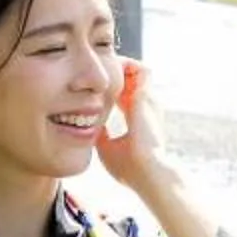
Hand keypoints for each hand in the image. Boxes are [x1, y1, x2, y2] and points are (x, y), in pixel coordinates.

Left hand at [98, 61, 217, 236]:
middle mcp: (145, 106)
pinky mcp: (147, 97)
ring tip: (101, 65)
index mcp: (137, 117)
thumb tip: (87, 125)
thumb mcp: (108, 146)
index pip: (125, 94)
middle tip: (95, 70)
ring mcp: (149, 100)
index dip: (111, 87)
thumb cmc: (129, 165)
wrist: (146, 171)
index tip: (93, 86)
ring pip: (137, 70)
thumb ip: (100, 133)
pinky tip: (109, 67)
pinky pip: (141, 69)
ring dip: (120, 66)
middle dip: (114, 73)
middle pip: (131, 79)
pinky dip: (127, 65)